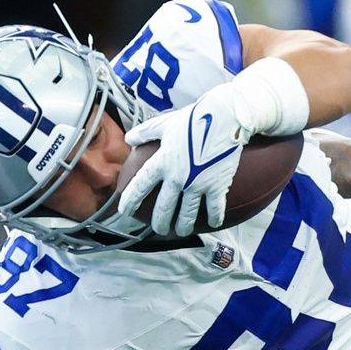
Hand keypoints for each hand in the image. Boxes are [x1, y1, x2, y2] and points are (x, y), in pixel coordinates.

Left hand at [118, 83, 254, 236]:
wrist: (226, 117)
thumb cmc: (194, 118)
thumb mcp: (165, 123)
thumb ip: (146, 132)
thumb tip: (129, 138)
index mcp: (162, 161)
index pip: (140, 185)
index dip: (130, 200)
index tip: (124, 212)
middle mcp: (177, 177)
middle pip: (164, 208)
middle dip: (159, 223)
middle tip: (159, 229)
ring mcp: (198, 184)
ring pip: (187, 214)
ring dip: (183, 226)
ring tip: (181, 231)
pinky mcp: (217, 186)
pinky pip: (214, 209)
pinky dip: (214, 218)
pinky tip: (213, 224)